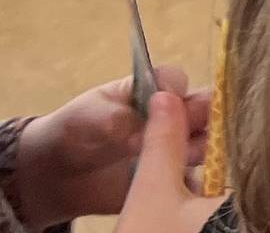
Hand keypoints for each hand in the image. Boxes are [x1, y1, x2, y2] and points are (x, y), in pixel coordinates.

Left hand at [16, 67, 211, 227]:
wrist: (61, 173)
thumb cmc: (77, 130)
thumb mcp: (90, 117)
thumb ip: (120, 120)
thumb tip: (143, 134)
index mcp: (153, 90)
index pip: (178, 82)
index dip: (176, 93)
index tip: (166, 108)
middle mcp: (174, 115)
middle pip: (206, 109)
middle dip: (205, 120)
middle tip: (185, 137)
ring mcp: (178, 146)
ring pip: (208, 143)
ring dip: (200, 151)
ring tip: (177, 163)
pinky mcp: (175, 177)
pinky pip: (197, 179)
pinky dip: (195, 183)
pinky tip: (181, 187)